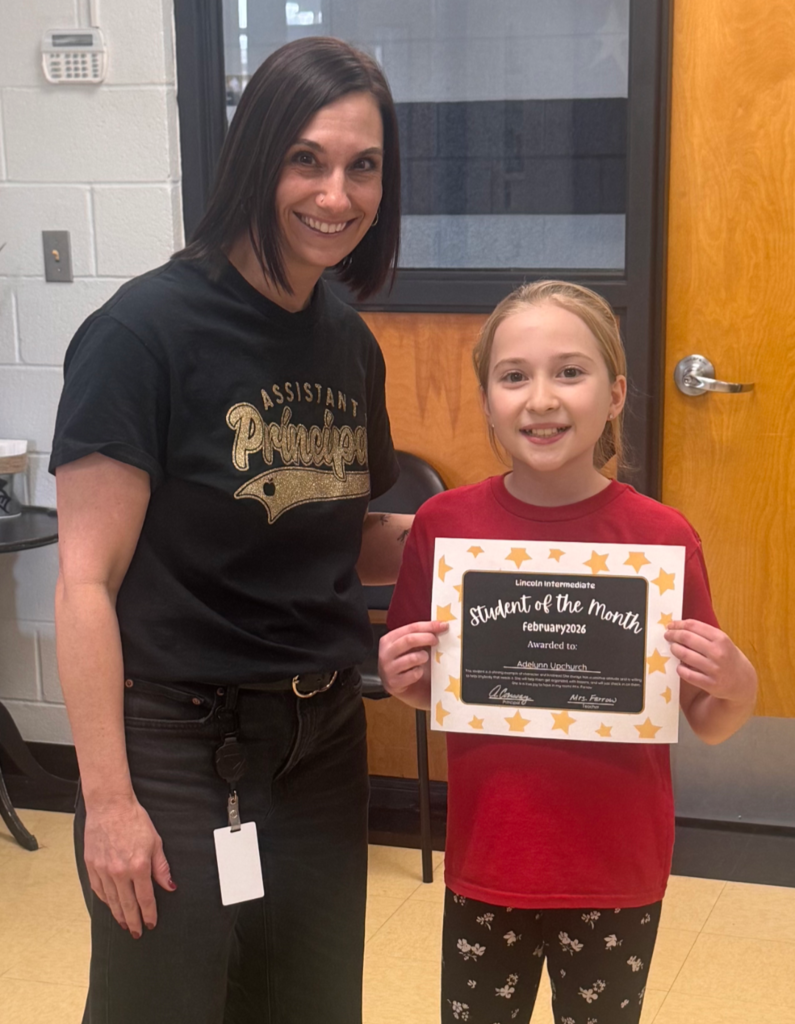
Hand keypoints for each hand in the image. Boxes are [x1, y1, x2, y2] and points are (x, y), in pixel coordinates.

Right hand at [83, 795, 175, 938]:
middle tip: (137, 933)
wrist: (110, 806)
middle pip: (127, 905)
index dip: (149, 913)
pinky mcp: (92, 866)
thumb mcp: (155, 842)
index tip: (151, 924)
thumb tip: (169, 886)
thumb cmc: (134, 820)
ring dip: (119, 915)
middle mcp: (119, 872)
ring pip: (112, 900)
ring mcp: (103, 870)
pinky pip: (99, 889)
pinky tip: (111, 905)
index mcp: (138, 866)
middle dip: (134, 921)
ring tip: (125, 924)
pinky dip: (105, 900)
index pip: (145, 898)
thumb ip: (161, 867)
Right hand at [378, 620, 448, 699]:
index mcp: (389, 640)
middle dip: (426, 638)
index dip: (428, 626)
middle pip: (408, 640)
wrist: (410, 690)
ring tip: (425, 659)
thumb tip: (440, 626)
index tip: (442, 625)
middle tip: (436, 641)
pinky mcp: (393, 683)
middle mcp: (385, 653)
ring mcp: (388, 669)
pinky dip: (419, 672)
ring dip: (423, 657)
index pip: (410, 628)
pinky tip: (419, 673)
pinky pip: (413, 675)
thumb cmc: (412, 665)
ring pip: (411, 658)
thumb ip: (422, 636)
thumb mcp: (414, 647)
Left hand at [664, 619, 756, 704]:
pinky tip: (679, 666)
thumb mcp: (723, 642)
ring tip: (673, 648)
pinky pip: (688, 674)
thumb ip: (704, 634)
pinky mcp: (710, 684)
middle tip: (667, 635)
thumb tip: (679, 626)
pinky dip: (680, 669)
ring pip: (685, 655)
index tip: (670, 625)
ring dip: (675, 650)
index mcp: (721, 638)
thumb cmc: (728, 658)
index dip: (678, 624)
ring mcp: (714, 669)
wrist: (743, 683)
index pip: (693, 626)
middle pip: (687, 638)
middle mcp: (718, 652)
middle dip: (673, 635)